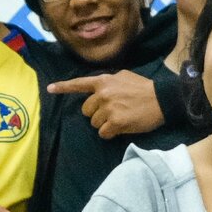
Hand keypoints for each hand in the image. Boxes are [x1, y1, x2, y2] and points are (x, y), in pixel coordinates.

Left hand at [47, 72, 165, 138]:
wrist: (162, 100)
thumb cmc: (145, 88)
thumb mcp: (125, 77)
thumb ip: (109, 82)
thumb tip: (101, 88)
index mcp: (103, 81)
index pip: (79, 84)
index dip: (63, 87)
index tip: (50, 89)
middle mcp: (102, 94)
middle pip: (86, 110)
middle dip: (96, 114)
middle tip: (112, 113)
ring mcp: (108, 109)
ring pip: (94, 123)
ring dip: (104, 124)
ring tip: (120, 119)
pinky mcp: (115, 123)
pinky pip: (103, 133)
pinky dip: (110, 133)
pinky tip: (121, 128)